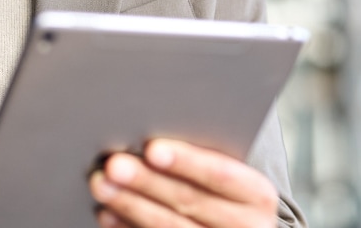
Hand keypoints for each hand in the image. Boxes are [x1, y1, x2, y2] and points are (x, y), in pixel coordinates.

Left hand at [89, 138, 277, 227]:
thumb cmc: (228, 193)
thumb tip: (151, 140)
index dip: (187, 161)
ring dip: (131, 205)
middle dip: (147, 182)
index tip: (152, 148)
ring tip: (102, 185)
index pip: (221, 175)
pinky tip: (109, 215)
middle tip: (113, 165)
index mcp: (258, 196)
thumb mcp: (234, 178)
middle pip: (190, 202)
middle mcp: (246, 227)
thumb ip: (206, 158)